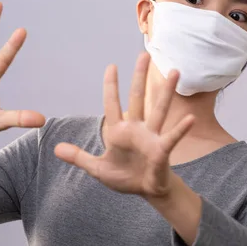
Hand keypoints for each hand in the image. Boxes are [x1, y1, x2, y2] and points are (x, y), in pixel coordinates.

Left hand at [54, 53, 193, 197]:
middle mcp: (136, 128)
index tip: (111, 66)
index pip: (112, 104)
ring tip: (176, 71)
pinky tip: (190, 119)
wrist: (145, 191)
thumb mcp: (97, 168)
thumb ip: (79, 157)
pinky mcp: (162, 150)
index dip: (111, 86)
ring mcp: (151, 137)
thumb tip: (56, 148)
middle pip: (137, 97)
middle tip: (144, 54)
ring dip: (166, 91)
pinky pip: (171, 137)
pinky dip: (180, 129)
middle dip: (139, 77)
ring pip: (158, 109)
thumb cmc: (124, 176)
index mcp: (119, 131)